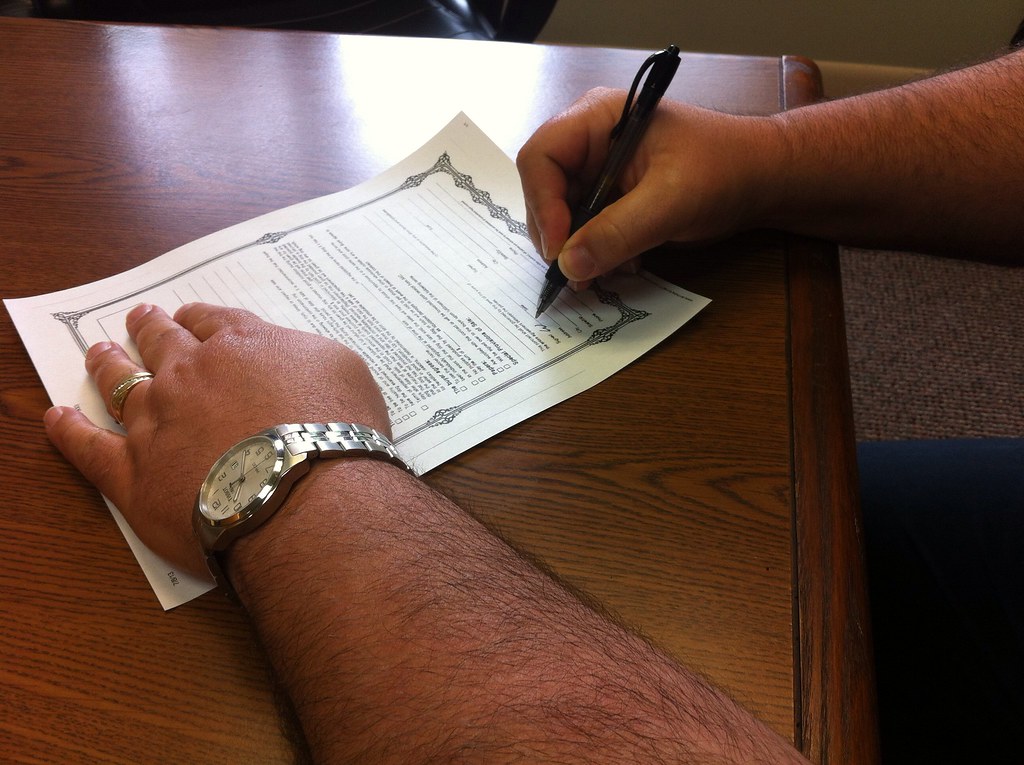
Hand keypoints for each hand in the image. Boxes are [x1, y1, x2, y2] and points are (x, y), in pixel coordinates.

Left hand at [43, 302, 389, 575]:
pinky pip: (89, 449)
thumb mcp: (345, 369)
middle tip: (139, 318)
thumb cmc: (336, 431)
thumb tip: (291, 358)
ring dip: (108, 366)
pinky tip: (55, 420)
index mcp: (240, 345)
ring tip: (99, 354)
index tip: (190, 318)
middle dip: (150, 328)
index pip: (212, 321)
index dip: (199, 319)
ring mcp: (155, 423)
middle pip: (161, 343)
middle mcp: (189, 375)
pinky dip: (68, 433)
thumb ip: (306, 354)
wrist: (304, 498)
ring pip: (121, 386)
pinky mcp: (133, 475)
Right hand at [516, 87, 780, 286]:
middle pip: (544, 189)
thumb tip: (569, 266)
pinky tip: (622, 265)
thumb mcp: (672, 201)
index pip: (541, 156)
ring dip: (577, 250)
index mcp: (599, 118)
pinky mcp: (612, 198)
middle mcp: (591, 141)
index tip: (559, 248)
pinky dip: (595, 253)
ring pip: (561, 215)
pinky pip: (585, 229)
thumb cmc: (726, 169)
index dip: (542, 203)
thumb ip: (618, 232)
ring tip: (600, 275)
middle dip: (557, 234)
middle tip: (574, 273)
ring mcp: (600, 171)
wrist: (763, 178)